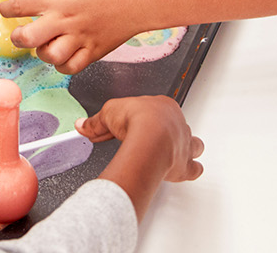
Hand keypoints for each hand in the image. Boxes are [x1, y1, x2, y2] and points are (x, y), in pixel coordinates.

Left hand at [0, 0, 139, 72]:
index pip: (20, 6)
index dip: (6, 9)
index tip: (5, 10)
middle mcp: (64, 20)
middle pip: (27, 38)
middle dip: (17, 38)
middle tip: (19, 35)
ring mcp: (79, 38)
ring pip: (49, 57)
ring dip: (42, 53)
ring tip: (45, 45)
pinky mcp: (93, 51)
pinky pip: (71, 68)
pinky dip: (62, 65)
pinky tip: (62, 55)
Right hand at [84, 95, 203, 182]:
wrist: (150, 138)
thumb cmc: (137, 120)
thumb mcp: (108, 113)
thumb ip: (95, 121)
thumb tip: (82, 124)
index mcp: (163, 105)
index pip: (149, 111)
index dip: (135, 119)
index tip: (124, 126)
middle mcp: (177, 123)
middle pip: (172, 126)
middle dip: (163, 131)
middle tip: (147, 138)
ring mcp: (183, 143)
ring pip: (192, 144)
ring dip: (186, 148)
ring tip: (174, 151)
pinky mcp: (184, 164)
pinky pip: (194, 167)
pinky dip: (191, 169)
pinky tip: (185, 171)